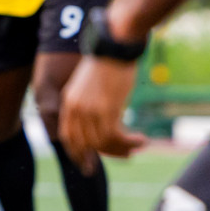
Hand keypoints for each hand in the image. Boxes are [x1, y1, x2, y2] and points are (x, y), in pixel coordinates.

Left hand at [60, 55, 146, 171]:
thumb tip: (103, 122)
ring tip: (137, 146)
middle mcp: (75, 108)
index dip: (78, 153)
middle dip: (106, 154)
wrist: (114, 46)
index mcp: (68, 102)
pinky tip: (141, 140)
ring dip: (122, 149)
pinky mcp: (106, 109)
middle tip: (126, 156)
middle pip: (86, 143)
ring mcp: (89, 110)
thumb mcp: (91, 85)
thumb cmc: (108, 63)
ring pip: (102, 142)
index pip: (68, 136)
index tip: (88, 164)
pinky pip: (114, 136)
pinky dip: (128, 142)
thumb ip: (90, 104)